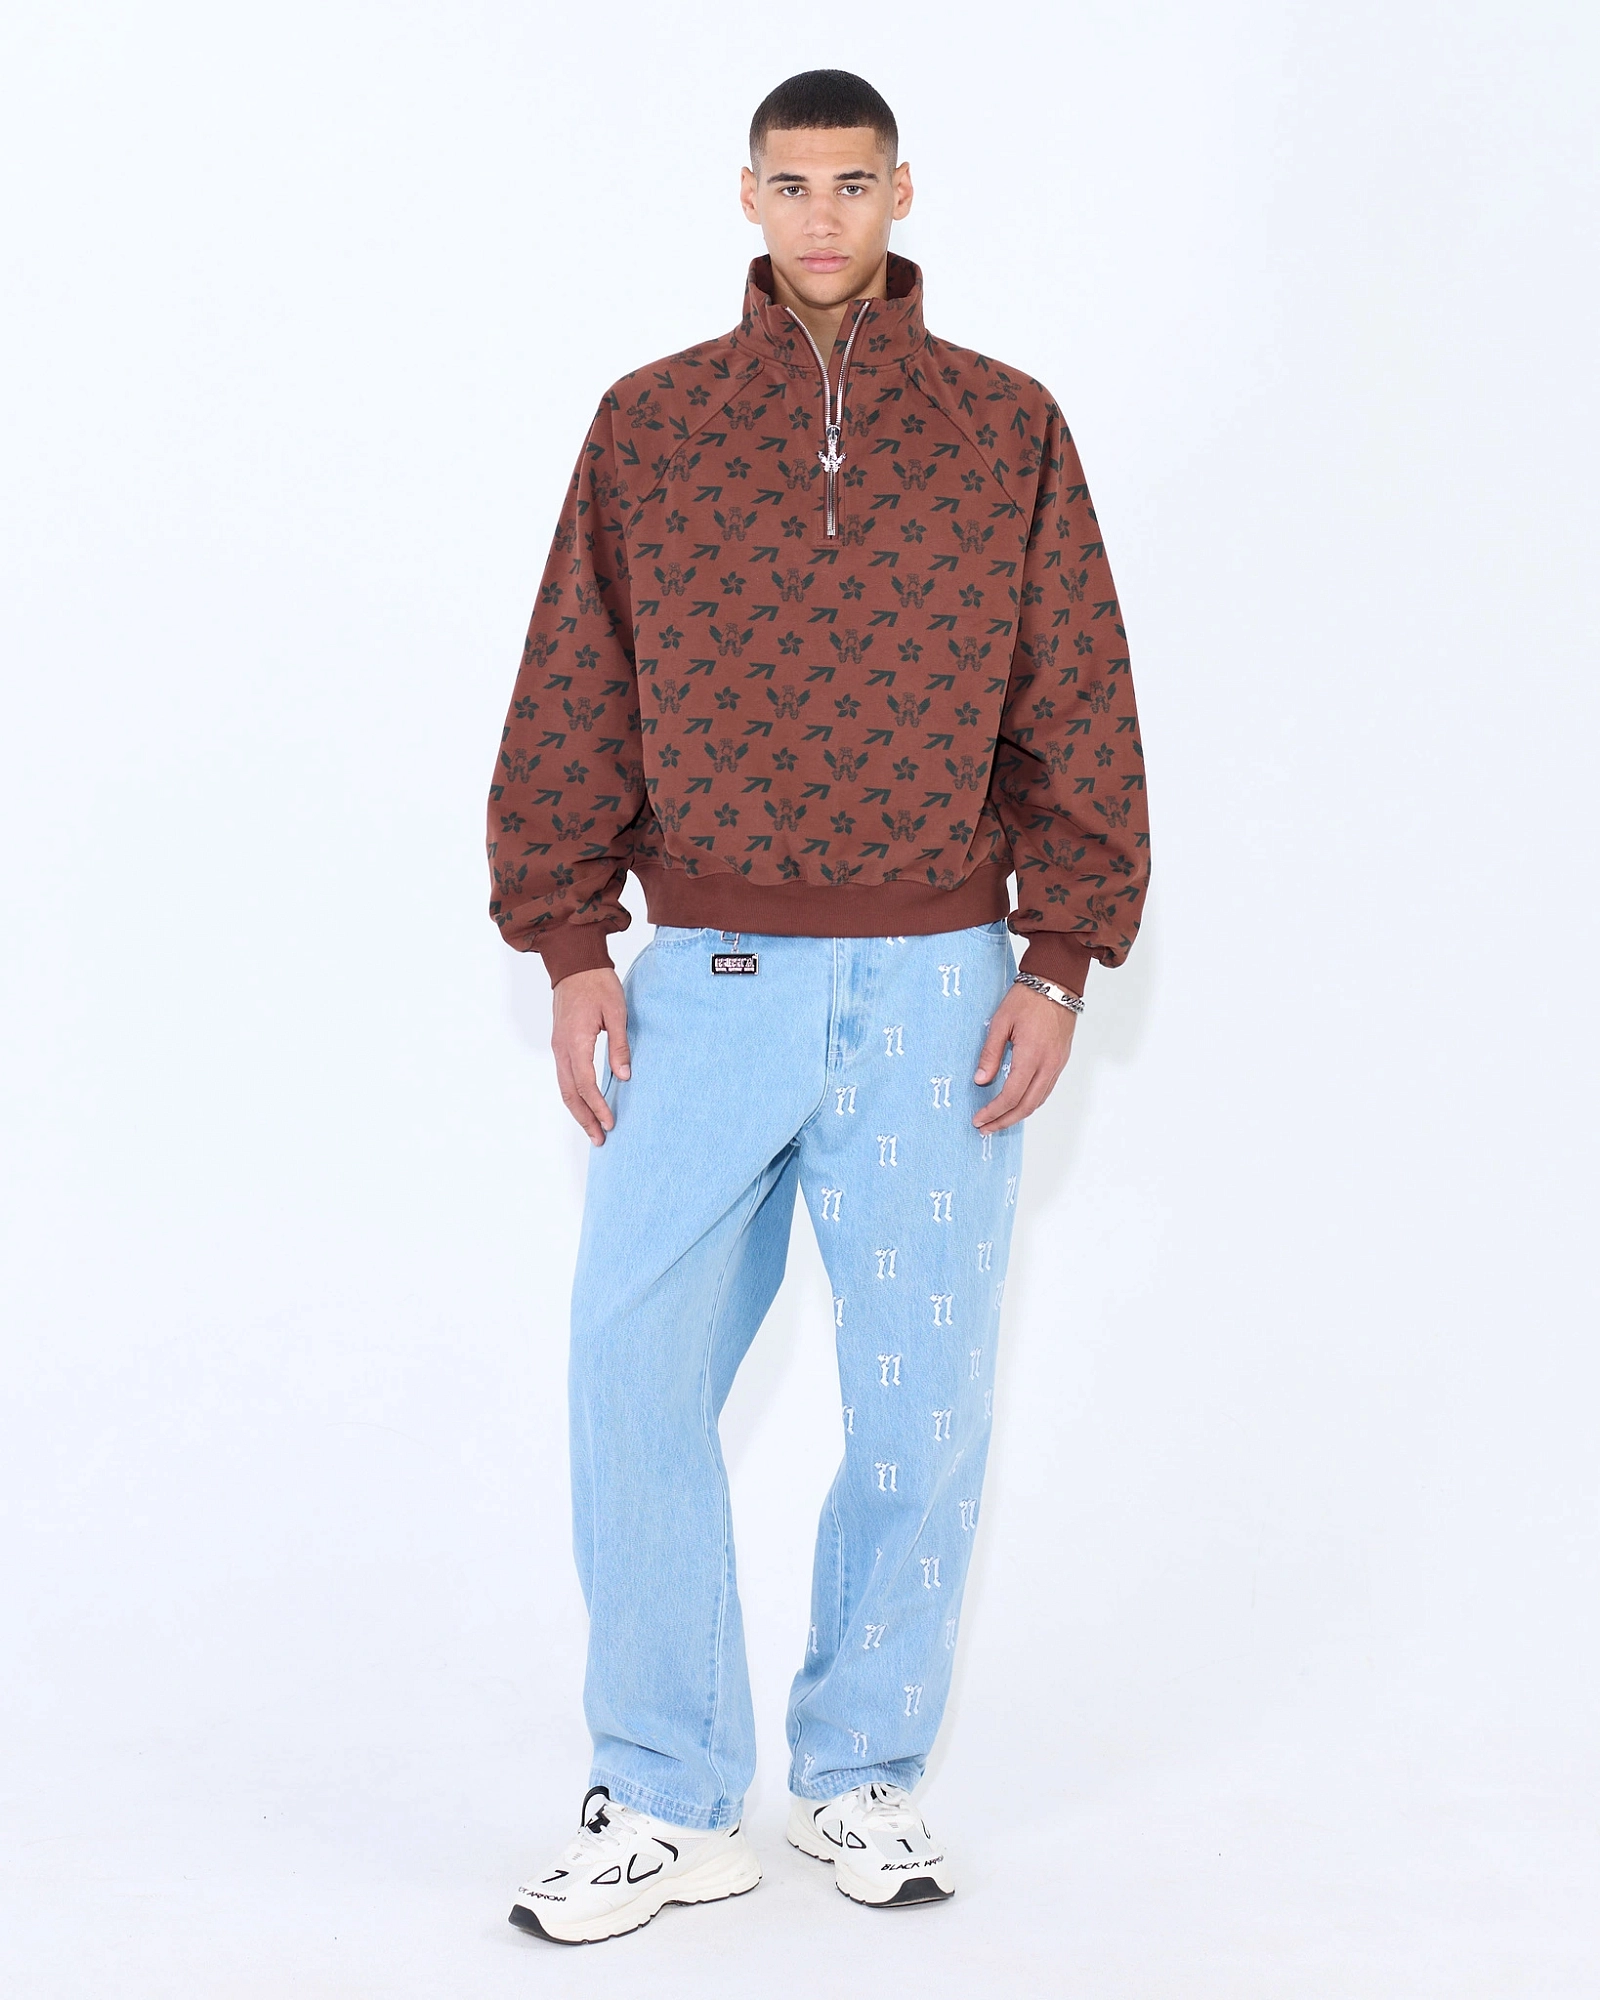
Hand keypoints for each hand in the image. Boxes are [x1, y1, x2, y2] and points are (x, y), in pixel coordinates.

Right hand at [551, 967, 630, 1144]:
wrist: (574, 964)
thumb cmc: (597, 984)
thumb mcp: (616, 1012)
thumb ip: (619, 1045)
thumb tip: (623, 1076)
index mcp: (576, 1042)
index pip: (586, 1084)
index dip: (598, 1107)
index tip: (611, 1123)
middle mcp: (562, 1048)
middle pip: (570, 1093)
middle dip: (585, 1118)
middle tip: (600, 1139)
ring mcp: (558, 1047)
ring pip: (565, 1087)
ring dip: (578, 1110)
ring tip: (593, 1129)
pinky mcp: (560, 1044)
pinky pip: (565, 1076)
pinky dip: (574, 1095)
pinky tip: (585, 1104)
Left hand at [972, 981, 1077, 1132]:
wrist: (1057, 983)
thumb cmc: (1027, 998)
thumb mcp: (1000, 1021)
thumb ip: (990, 1053)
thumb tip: (981, 1080)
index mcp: (1032, 1056)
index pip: (1011, 1095)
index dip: (993, 1111)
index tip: (978, 1119)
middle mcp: (1048, 1064)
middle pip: (1026, 1106)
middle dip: (1004, 1120)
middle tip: (985, 1128)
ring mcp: (1057, 1064)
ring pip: (1038, 1100)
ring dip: (1018, 1114)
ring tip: (999, 1120)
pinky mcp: (1060, 1060)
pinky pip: (1046, 1089)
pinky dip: (1030, 1101)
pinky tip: (1017, 1102)